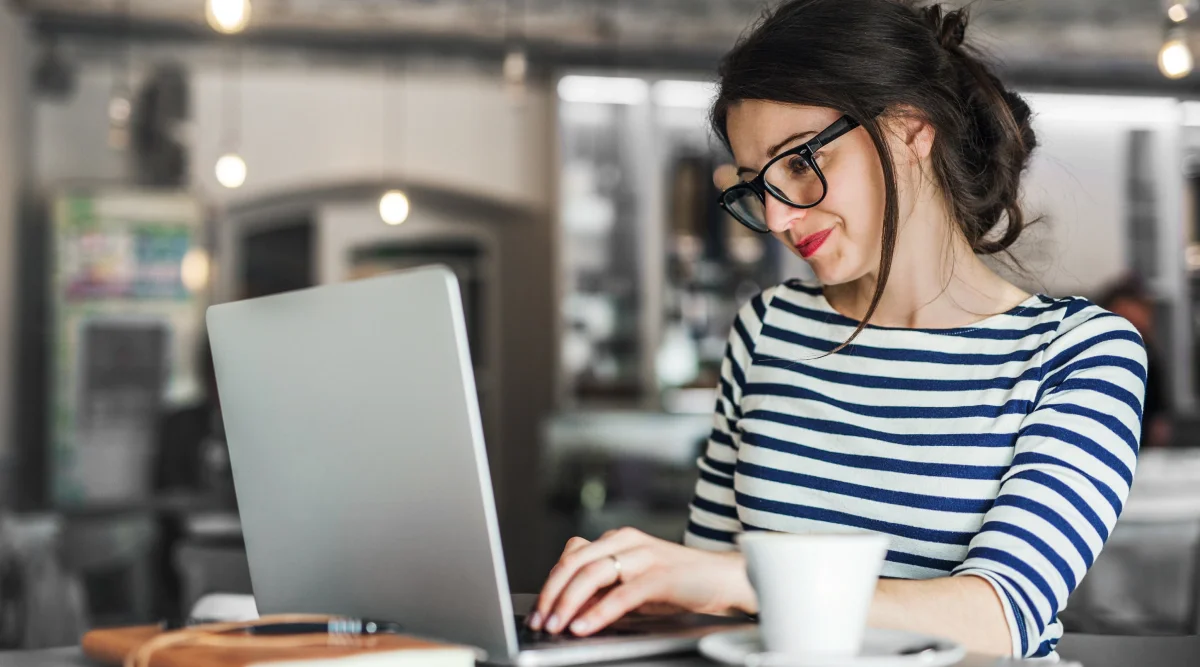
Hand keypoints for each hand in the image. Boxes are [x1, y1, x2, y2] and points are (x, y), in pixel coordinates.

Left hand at [529, 527, 754, 636]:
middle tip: (540, 620)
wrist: (727, 579)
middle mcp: (628, 541)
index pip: (572, 555)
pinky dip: (599, 611)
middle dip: (552, 594)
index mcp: (618, 539)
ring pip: (593, 573)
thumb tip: (569, 608)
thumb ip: (605, 589)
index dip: (551, 582)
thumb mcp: (634, 585)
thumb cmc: (680, 584)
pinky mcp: (662, 576)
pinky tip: (585, 626)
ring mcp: (645, 555)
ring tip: (557, 625)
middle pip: (576, 562)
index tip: (539, 610)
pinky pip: (623, 593)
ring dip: (569, 602)